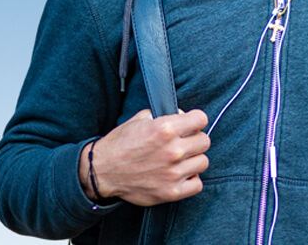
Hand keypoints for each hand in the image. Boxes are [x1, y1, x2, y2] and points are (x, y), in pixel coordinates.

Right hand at [78, 109, 209, 205]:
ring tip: (181, 160)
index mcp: (164, 128)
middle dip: (195, 139)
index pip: (201, 119)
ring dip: (193, 159)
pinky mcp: (171, 192)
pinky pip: (197, 184)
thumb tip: (182, 116)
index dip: (196, 120)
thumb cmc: (120, 144)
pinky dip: (191, 179)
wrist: (102, 171)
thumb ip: (162, 115)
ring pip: (203, 162)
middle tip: (184, 142)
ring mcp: (173, 173)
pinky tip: (180, 174)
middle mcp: (172, 150)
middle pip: (205, 141)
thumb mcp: (138, 119)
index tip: (191, 124)